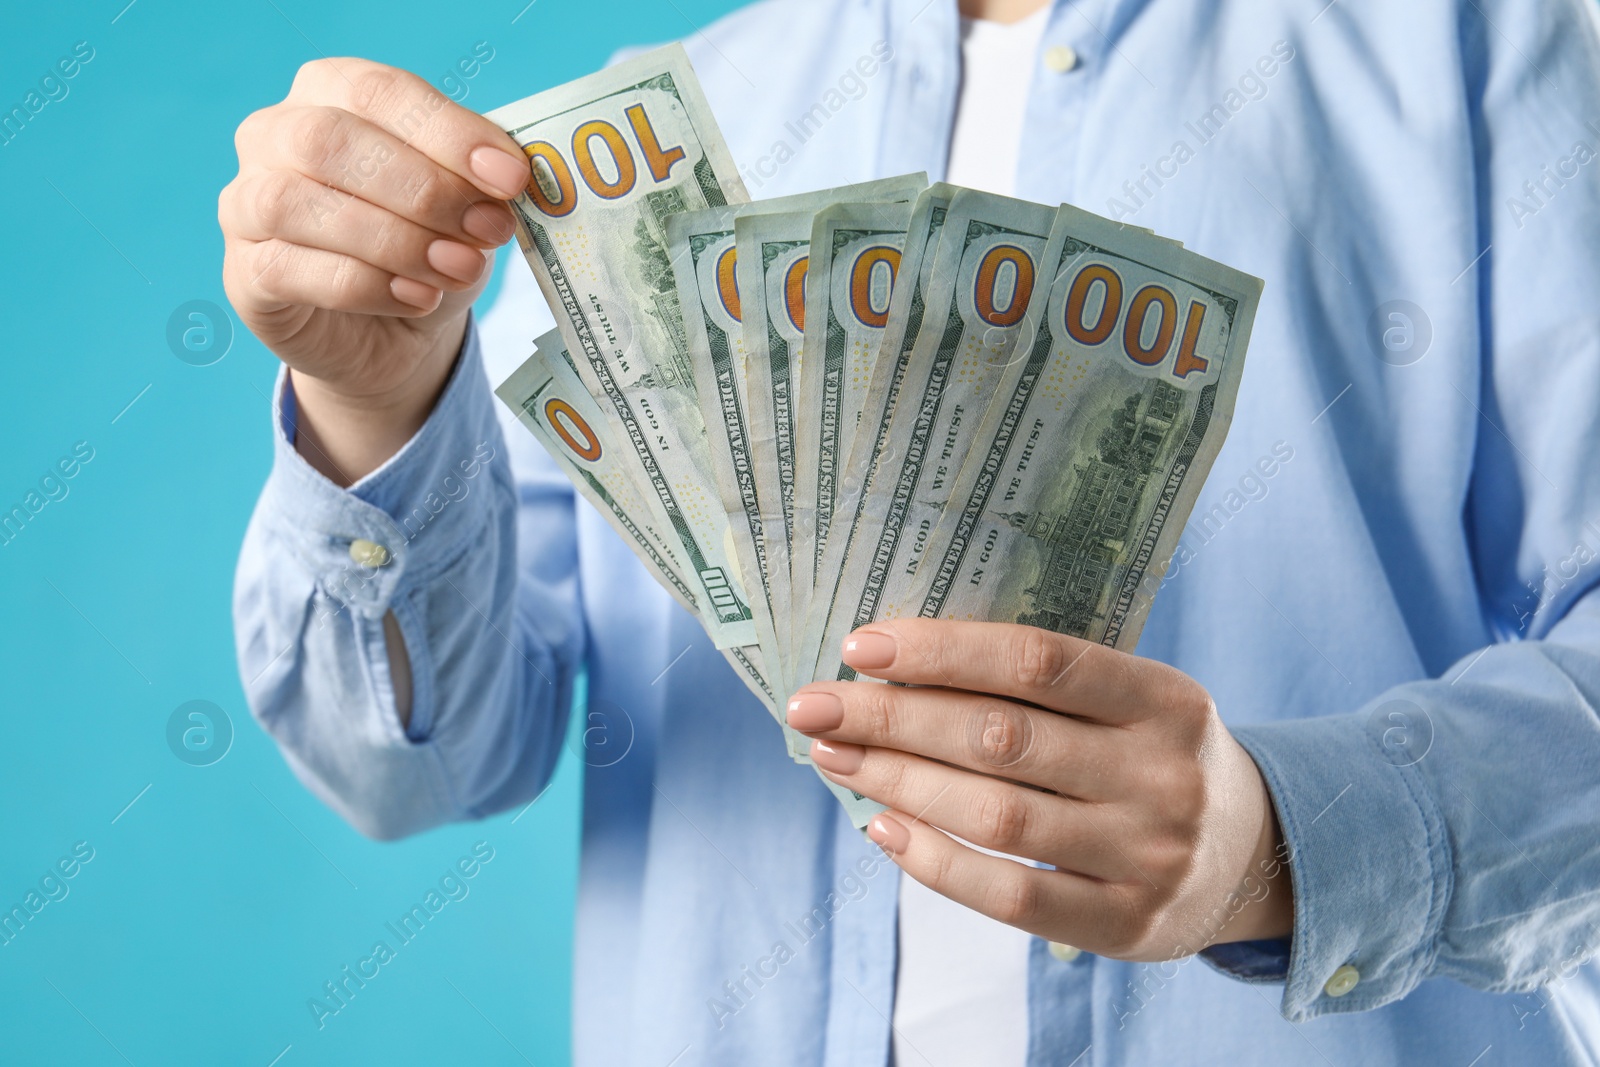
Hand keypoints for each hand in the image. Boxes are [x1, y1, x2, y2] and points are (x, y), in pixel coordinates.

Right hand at [220, 58, 528, 482]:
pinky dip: (367, 285)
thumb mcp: (462, 204)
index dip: (448, 133)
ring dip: (395, 240)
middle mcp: (273, 135)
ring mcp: (245, 203)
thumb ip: (475, 180)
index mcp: (330, 92)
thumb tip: (508, 179)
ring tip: (459, 268)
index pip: (380, 92)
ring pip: (299, 204)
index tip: (510, 177)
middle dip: (424, 189)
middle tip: (489, 230)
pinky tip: (419, 298)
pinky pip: (292, 270)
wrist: (391, 334)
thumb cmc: (427, 246)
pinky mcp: (246, 274)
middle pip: (330, 141)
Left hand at [788, 620, 1292, 960]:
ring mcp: (1150, 857)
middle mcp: (1164, 775)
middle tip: (814, 706)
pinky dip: (935, 861)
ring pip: (997, 816)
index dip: (942, 650)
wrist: (1255, 856)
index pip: (1039, 660)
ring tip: (835, 758)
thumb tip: (897, 668)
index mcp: (1167, 699)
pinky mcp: (1125, 924)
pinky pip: (1010, 896)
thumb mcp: (1135, 701)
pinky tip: (882, 827)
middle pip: (1001, 739)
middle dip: (892, 718)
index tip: (861, 647)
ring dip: (899, 783)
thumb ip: (1044, 685)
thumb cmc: (1155, 755)